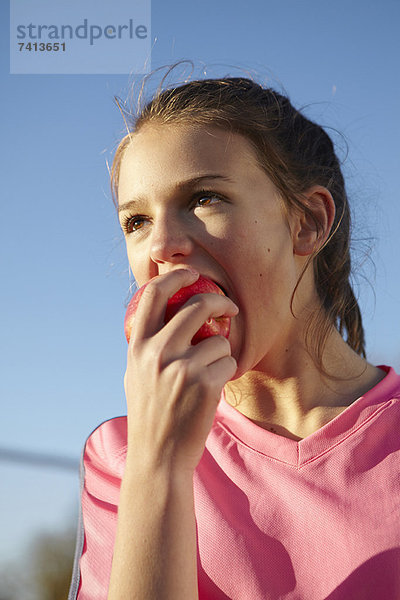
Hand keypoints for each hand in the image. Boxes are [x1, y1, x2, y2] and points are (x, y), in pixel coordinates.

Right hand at [123, 268, 238, 476]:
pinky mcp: (205, 384)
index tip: (192, 273)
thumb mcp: (136, 375)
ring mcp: (181, 368)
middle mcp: (157, 352)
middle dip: (220, 302)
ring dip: (220, 355)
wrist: (159, 456)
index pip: (154, 295)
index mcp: (138, 347)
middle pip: (197, 307)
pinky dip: (225, 375)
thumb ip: (148, 346)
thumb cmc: (150, 415)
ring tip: (205, 379)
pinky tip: (210, 393)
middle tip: (230, 308)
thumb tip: (166, 316)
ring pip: (219, 341)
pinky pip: (228, 364)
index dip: (175, 276)